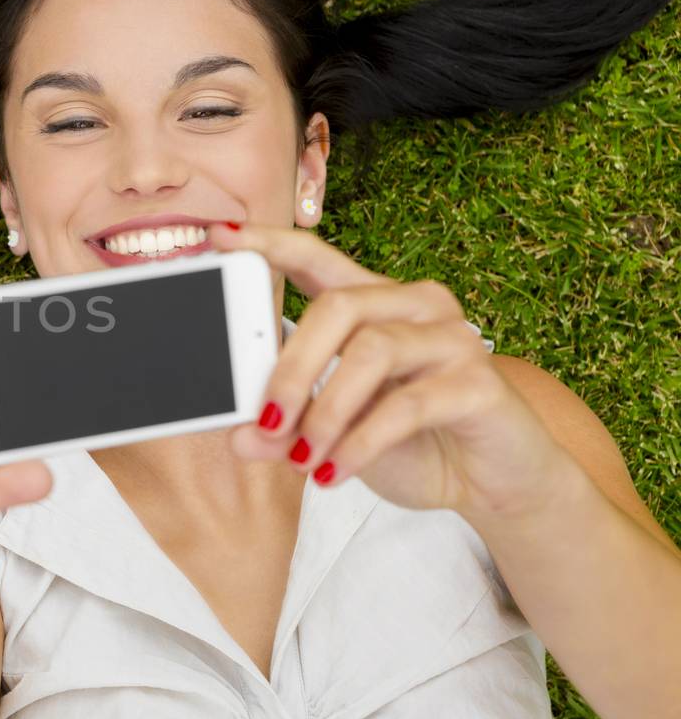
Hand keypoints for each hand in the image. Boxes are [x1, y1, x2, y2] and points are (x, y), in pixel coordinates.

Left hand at [209, 223, 582, 524]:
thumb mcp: (335, 435)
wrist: (496, 484)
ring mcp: (454, 340)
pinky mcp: (480, 384)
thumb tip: (239, 436)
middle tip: (266, 419)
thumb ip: (289, 429)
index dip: (270, 243)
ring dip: (325, 411)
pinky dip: (361, 441)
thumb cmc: (414, 443)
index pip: (317, 258)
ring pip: (371, 352)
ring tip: (303, 458)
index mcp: (375, 304)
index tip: (221, 235)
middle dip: (292, 367)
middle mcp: (417, 307)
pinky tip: (335, 471)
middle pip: (339, 307)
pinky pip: (408, 404)